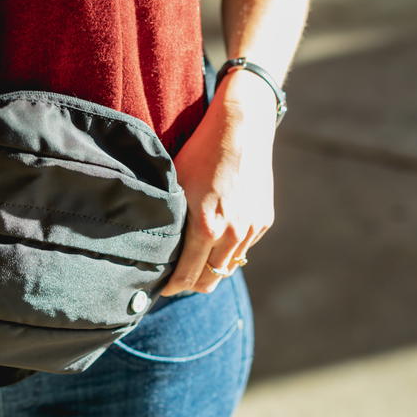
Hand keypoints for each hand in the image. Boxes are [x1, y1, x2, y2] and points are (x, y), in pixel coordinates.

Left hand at [160, 70, 276, 294]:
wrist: (241, 128)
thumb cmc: (200, 154)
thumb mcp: (176, 187)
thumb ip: (170, 221)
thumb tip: (153, 246)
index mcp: (206, 227)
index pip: (188, 276)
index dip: (173, 287)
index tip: (162, 288)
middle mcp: (232, 233)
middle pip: (211, 280)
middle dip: (192, 284)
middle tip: (176, 279)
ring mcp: (251, 229)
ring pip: (228, 266)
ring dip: (212, 268)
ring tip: (194, 259)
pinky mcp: (264, 221)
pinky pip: (243, 247)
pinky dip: (229, 249)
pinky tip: (216, 235)